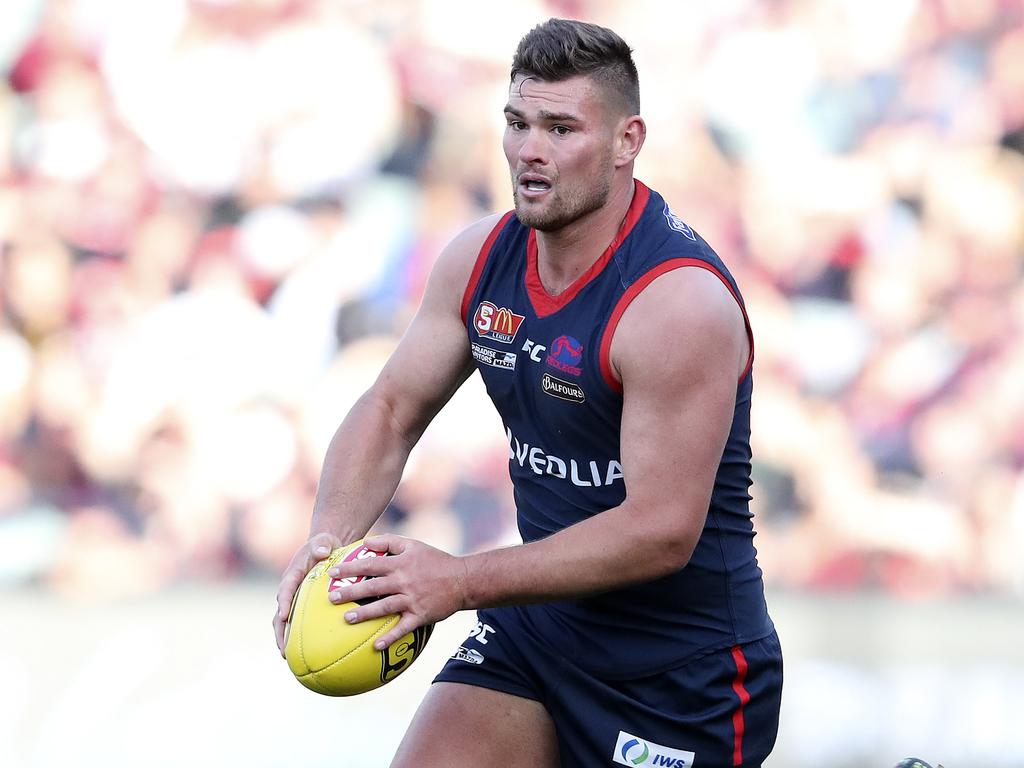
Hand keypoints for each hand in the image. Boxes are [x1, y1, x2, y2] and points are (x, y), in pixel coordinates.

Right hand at [273, 531, 342, 656]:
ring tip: (289, 658)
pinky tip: (305, 653)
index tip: (284, 616)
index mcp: (292, 575)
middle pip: (280, 613)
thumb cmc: (323, 545)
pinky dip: (297, 637)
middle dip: (280, 632)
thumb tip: (322, 553)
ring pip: (284, 623)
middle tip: (284, 650)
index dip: (284, 603)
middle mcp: (289, 590)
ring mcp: (293, 599)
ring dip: (284, 639)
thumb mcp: (323, 541)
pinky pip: (296, 623)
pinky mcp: (300, 606)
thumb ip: (322, 545)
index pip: (286, 590)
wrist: (322, 549)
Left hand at [326, 534, 468, 649]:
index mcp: (400, 564)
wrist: (462, 580)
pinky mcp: (420, 615)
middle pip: (372, 587)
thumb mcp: (413, 545)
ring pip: (384, 607)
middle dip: (351, 592)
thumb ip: (389, 541)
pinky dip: (390, 637)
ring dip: (365, 614)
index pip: (370, 564)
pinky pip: (403, 628)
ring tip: (347, 619)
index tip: (332, 573)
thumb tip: (365, 542)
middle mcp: (404, 581)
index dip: (350, 568)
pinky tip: (376, 646)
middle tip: (332, 598)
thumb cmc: (435, 560)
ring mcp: (412, 600)